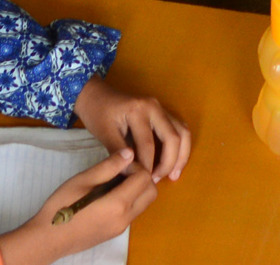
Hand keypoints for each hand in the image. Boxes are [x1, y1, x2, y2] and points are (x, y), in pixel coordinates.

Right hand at [0, 149, 158, 264]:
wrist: (48, 239)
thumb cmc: (62, 206)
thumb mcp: (83, 180)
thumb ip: (108, 167)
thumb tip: (130, 152)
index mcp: (118, 204)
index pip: (145, 179)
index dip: (136, 166)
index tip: (119, 164)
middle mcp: (125, 218)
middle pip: (151, 193)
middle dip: (142, 178)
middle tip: (121, 171)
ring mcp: (121, 228)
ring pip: (143, 204)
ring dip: (137, 190)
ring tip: (114, 181)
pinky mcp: (115, 233)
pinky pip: (133, 213)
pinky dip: (130, 201)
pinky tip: (108, 195)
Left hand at [71, 80, 193, 180]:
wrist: (96, 95)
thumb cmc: (97, 114)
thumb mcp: (104, 133)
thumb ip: (119, 153)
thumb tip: (134, 175)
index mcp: (138, 110)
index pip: (148, 144)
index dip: (146, 167)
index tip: (140, 183)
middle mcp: (155, 106)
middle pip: (172, 137)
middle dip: (168, 163)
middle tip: (156, 181)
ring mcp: (161, 108)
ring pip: (182, 132)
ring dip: (181, 156)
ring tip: (173, 176)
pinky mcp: (163, 113)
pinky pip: (180, 129)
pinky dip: (181, 147)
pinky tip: (175, 163)